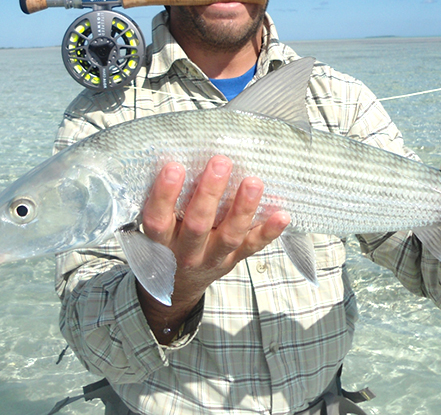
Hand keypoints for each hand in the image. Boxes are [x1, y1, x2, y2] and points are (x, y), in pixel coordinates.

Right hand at [137, 155, 288, 342]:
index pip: (159, 218)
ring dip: (242, 209)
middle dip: (210, 193)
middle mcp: (186, 251)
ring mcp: (212, 257)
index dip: (165, 194)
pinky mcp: (234, 260)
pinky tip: (282, 215)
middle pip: (197, 224)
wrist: (179, 285)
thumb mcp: (158, 227)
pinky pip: (252, 246)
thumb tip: (180, 155)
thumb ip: (166, 202)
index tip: (174, 167)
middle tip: (220, 163)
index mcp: (162, 240)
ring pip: (229, 236)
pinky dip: (269, 232)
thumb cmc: (168, 243)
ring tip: (253, 182)